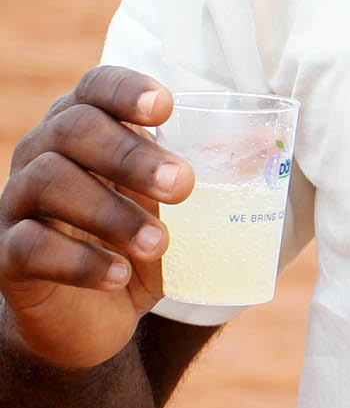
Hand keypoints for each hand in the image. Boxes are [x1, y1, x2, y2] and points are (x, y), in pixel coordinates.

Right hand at [0, 67, 192, 371]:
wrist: (86, 319)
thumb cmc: (132, 245)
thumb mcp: (168, 209)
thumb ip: (198, 177)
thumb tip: (266, 146)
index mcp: (82, 128)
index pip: (95, 88)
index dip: (126, 90)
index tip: (165, 107)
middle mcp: (42, 154)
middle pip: (74, 129)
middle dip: (131, 155)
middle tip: (184, 186)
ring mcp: (17, 203)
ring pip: (50, 183)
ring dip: (111, 212)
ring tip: (160, 243)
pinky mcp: (6, 255)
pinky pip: (31, 246)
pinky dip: (80, 261)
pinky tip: (120, 275)